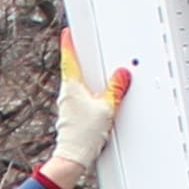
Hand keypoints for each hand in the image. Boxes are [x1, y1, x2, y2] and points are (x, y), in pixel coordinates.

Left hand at [40, 31, 130, 188]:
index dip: (68, 43)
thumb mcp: (107, 108)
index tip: (68, 32)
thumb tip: (121, 76)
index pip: (69, 57)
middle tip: (84, 48)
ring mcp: (67, 105)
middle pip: (73, 69)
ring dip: (86, 78)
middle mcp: (66, 93)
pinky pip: (80, 98)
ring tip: (97, 75)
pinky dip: (88, 93)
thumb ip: (115, 89)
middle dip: (81, 59)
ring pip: (77, 85)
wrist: (72, 156)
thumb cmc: (83, 134)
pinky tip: (96, 99)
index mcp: (72, 85)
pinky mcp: (71, 115)